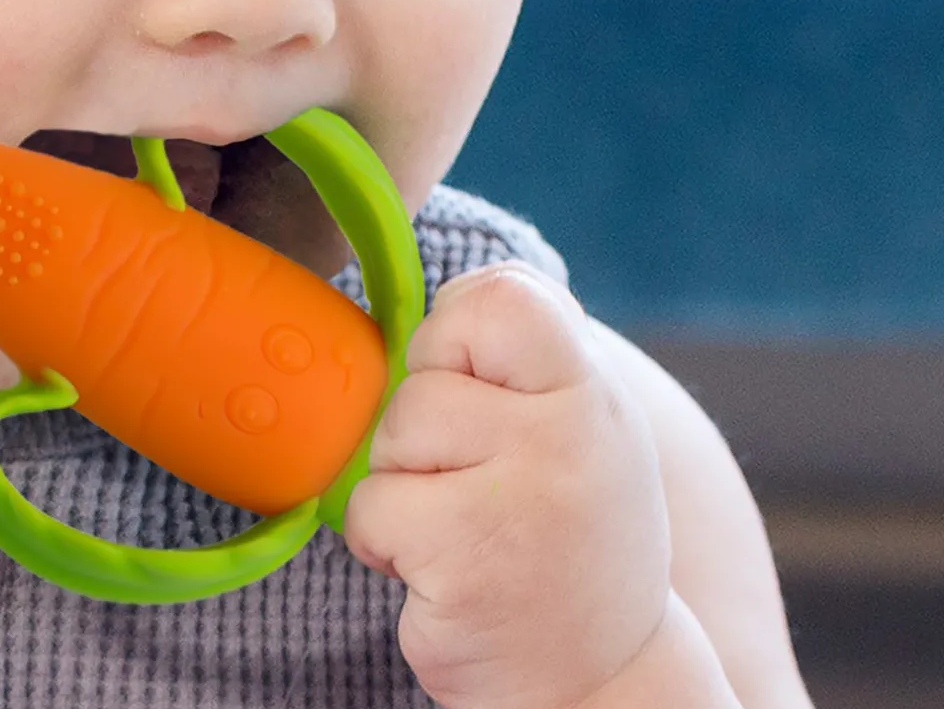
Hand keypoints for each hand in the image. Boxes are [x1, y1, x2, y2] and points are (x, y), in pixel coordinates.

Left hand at [342, 262, 672, 708]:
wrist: (597, 678)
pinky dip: (382, 542)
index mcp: (594, 392)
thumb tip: (428, 302)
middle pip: (422, 371)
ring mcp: (520, 501)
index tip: (473, 382)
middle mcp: (570, 439)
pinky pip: (368, 507)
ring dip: (401, 484)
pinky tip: (442, 571)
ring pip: (390, 437)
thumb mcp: (574, 427)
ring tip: (463, 527)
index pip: (503, 295)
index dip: (459, 327)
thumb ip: (520, 359)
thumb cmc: (560, 531)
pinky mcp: (463, 561)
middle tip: (476, 483)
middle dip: (421, 426)